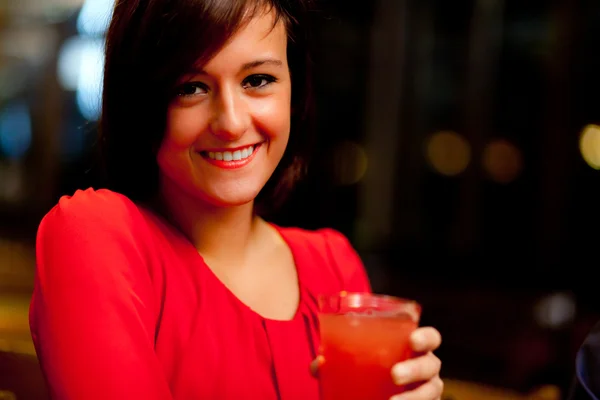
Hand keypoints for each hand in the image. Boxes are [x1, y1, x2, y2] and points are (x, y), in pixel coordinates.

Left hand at [310, 326, 442, 399]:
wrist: (376, 392)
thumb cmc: (371, 368)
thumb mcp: (356, 361)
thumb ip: (338, 359)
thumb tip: (319, 364)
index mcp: (413, 348)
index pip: (430, 338)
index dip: (426, 337)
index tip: (412, 341)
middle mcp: (426, 366)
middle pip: (431, 365)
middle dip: (415, 369)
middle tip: (394, 374)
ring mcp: (428, 389)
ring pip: (432, 391)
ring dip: (414, 397)